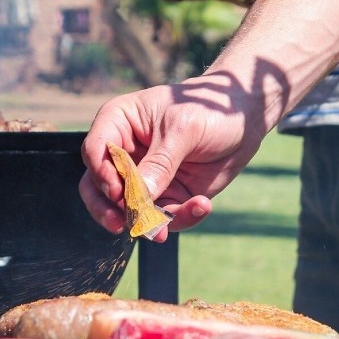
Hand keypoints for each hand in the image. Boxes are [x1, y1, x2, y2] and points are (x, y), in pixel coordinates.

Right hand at [80, 72, 270, 242]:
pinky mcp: (164, 196)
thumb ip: (160, 163)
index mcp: (118, 123)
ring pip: (125, 210)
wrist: (243, 117)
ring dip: (144, 222)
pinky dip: (179, 218)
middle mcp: (123, 153)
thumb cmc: (207, 108)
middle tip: (121, 223)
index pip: (95, 151)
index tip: (118, 191)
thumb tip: (139, 197)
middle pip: (96, 186)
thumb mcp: (184, 129)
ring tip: (163, 231)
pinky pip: (161, 217)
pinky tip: (202, 205)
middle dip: (107, 208)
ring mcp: (142, 178)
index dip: (101, 174)